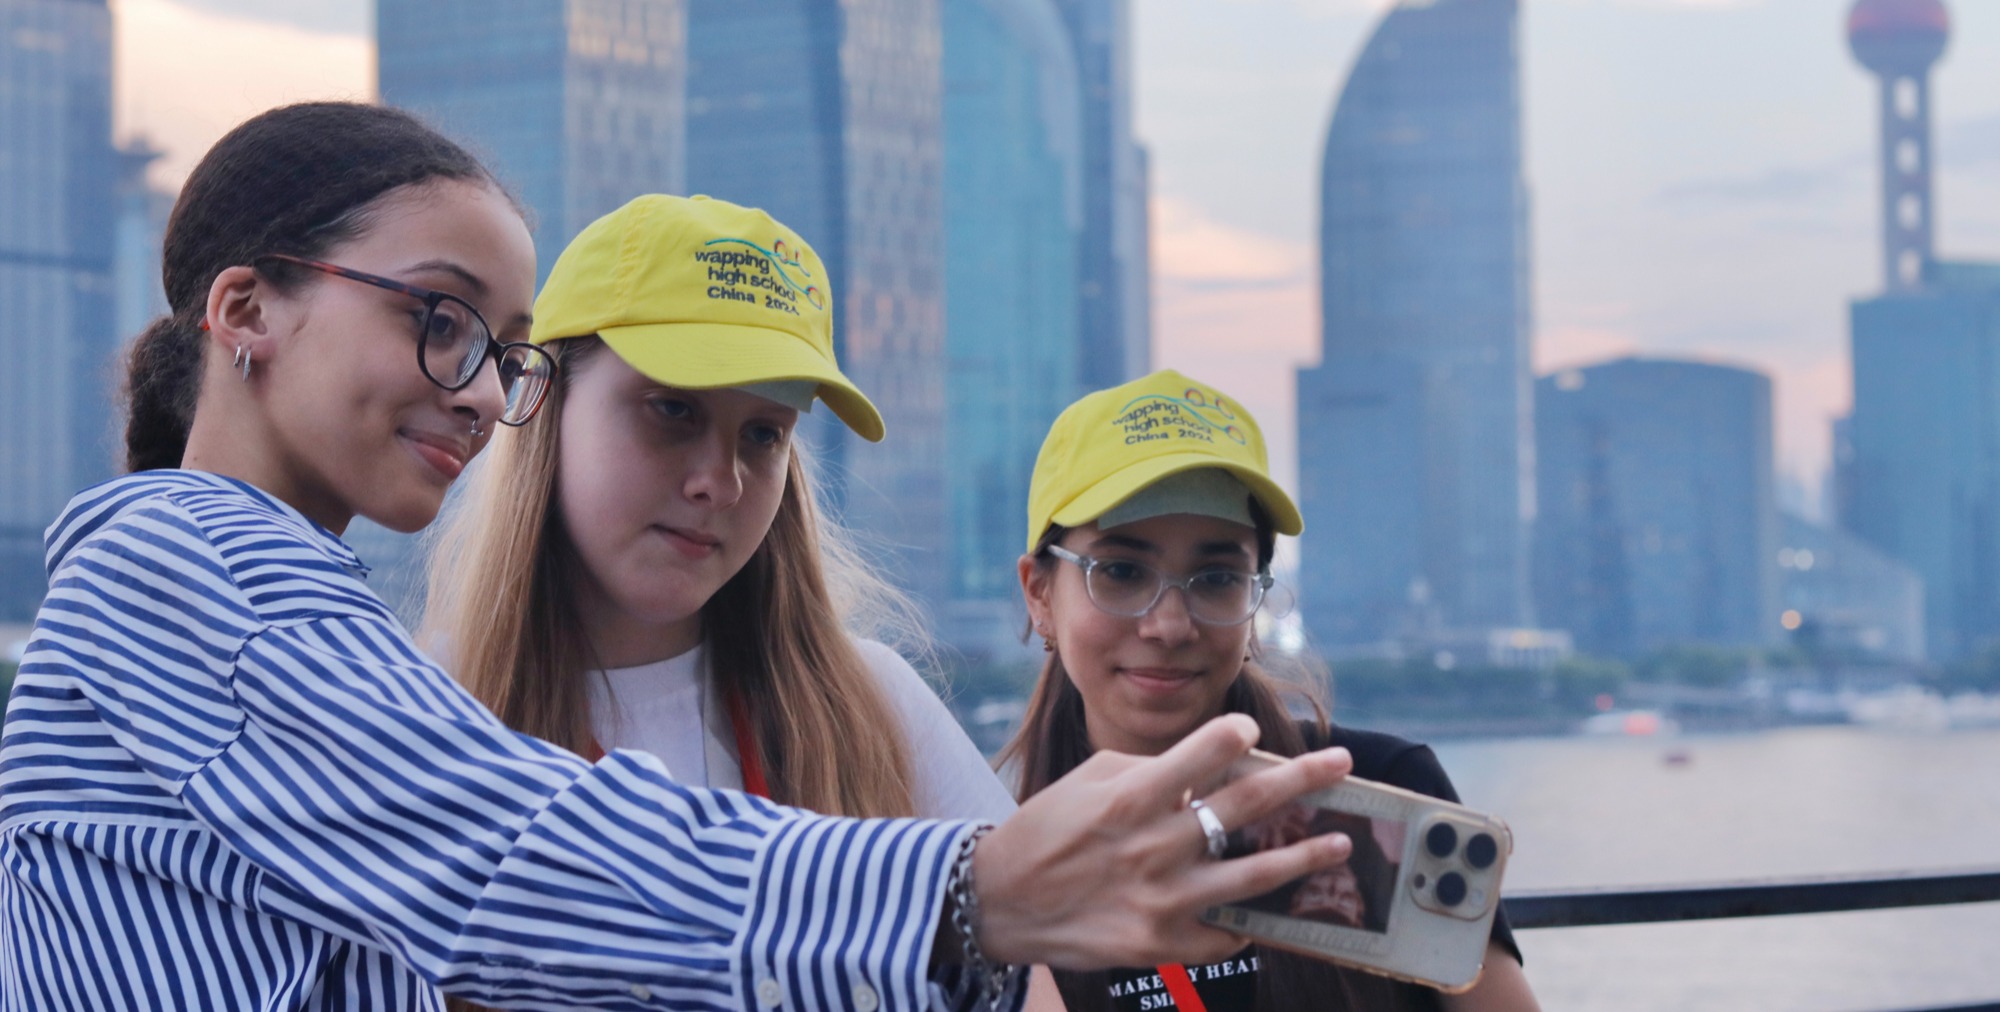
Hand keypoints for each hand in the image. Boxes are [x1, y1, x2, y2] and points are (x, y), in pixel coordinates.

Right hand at [970, 714, 1353, 969]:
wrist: (998, 902)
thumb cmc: (1044, 831)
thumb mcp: (1087, 781)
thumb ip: (1147, 770)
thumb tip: (1202, 770)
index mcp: (1131, 798)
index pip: (1205, 752)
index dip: (1237, 735)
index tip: (1251, 731)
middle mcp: (1153, 846)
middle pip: (1247, 805)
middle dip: (1302, 779)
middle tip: (1341, 763)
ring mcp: (1161, 899)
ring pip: (1254, 875)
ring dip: (1304, 857)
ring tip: (1338, 844)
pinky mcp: (1160, 943)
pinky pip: (1223, 933)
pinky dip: (1247, 922)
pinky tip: (1268, 910)